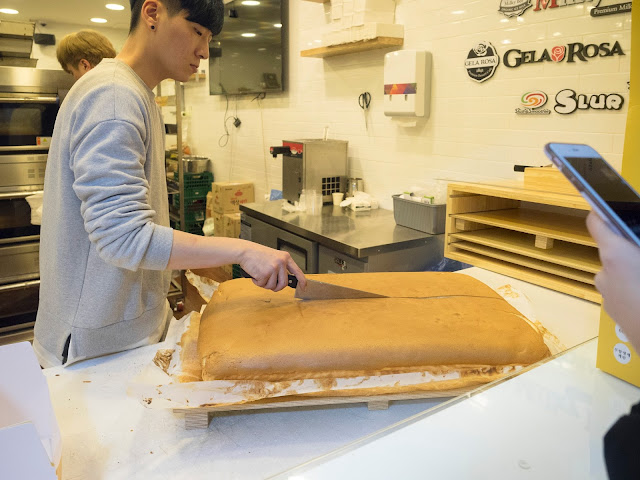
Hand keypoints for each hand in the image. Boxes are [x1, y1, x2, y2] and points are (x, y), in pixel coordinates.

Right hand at [238, 241, 306, 291]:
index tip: (304, 287)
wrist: (245, 251)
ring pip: (272, 286)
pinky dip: (257, 283)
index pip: (297, 271)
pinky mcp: (265, 273)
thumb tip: (284, 282)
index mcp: (285, 257)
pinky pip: (262, 285)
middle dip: (276, 288)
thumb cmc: (257, 254)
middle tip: (269, 285)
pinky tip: (254, 274)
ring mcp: (274, 268)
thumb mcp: (274, 257)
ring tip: (259, 275)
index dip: (302, 281)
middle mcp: (281, 262)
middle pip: (283, 284)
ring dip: (265, 284)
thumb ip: (281, 267)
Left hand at [587, 211, 639, 351]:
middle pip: (614, 248)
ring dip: (636, 269)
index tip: (610, 201)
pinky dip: (637, 287)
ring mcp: (607, 294)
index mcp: (616, 255)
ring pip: (621, 271)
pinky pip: (625, 290)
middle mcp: (604, 273)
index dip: (603, 210)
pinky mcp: (614, 312)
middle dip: (632, 246)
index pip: (597, 221)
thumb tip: (636, 241)